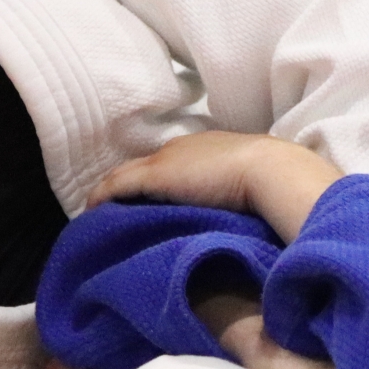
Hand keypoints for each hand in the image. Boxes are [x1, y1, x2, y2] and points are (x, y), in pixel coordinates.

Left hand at [90, 132, 342, 243]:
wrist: (274, 171)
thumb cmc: (277, 183)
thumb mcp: (256, 188)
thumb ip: (243, 197)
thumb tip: (246, 221)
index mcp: (208, 149)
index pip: (173, 166)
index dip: (157, 184)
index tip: (147, 204)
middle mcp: (183, 148)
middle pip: (145, 167)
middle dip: (129, 187)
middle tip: (115, 213)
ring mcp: (168, 160)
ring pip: (126, 175)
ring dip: (112, 195)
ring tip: (99, 218)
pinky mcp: (156, 176)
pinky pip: (119, 186)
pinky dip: (104, 198)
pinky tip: (92, 214)